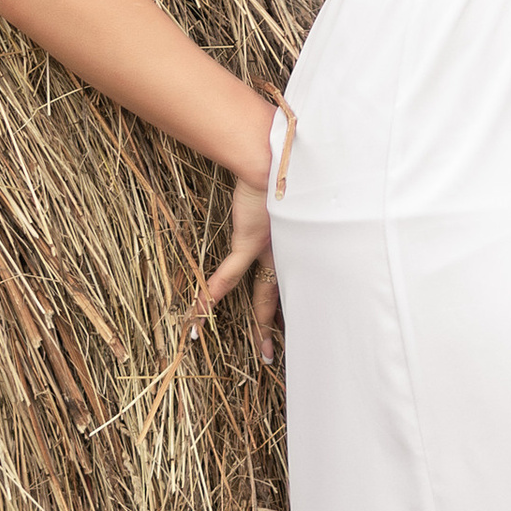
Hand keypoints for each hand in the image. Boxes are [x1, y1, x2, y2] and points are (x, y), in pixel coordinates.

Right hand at [189, 102, 293, 365]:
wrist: (277, 154)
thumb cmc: (285, 166)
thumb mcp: (289, 189)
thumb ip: (292, 194)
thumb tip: (304, 182)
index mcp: (295, 241)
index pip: (289, 279)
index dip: (286, 302)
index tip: (290, 323)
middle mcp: (286, 249)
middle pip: (281, 296)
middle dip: (276, 326)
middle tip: (274, 356)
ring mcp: (268, 248)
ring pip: (264, 295)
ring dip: (261, 326)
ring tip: (261, 356)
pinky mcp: (251, 239)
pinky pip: (232, 272)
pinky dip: (216, 290)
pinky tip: (205, 314)